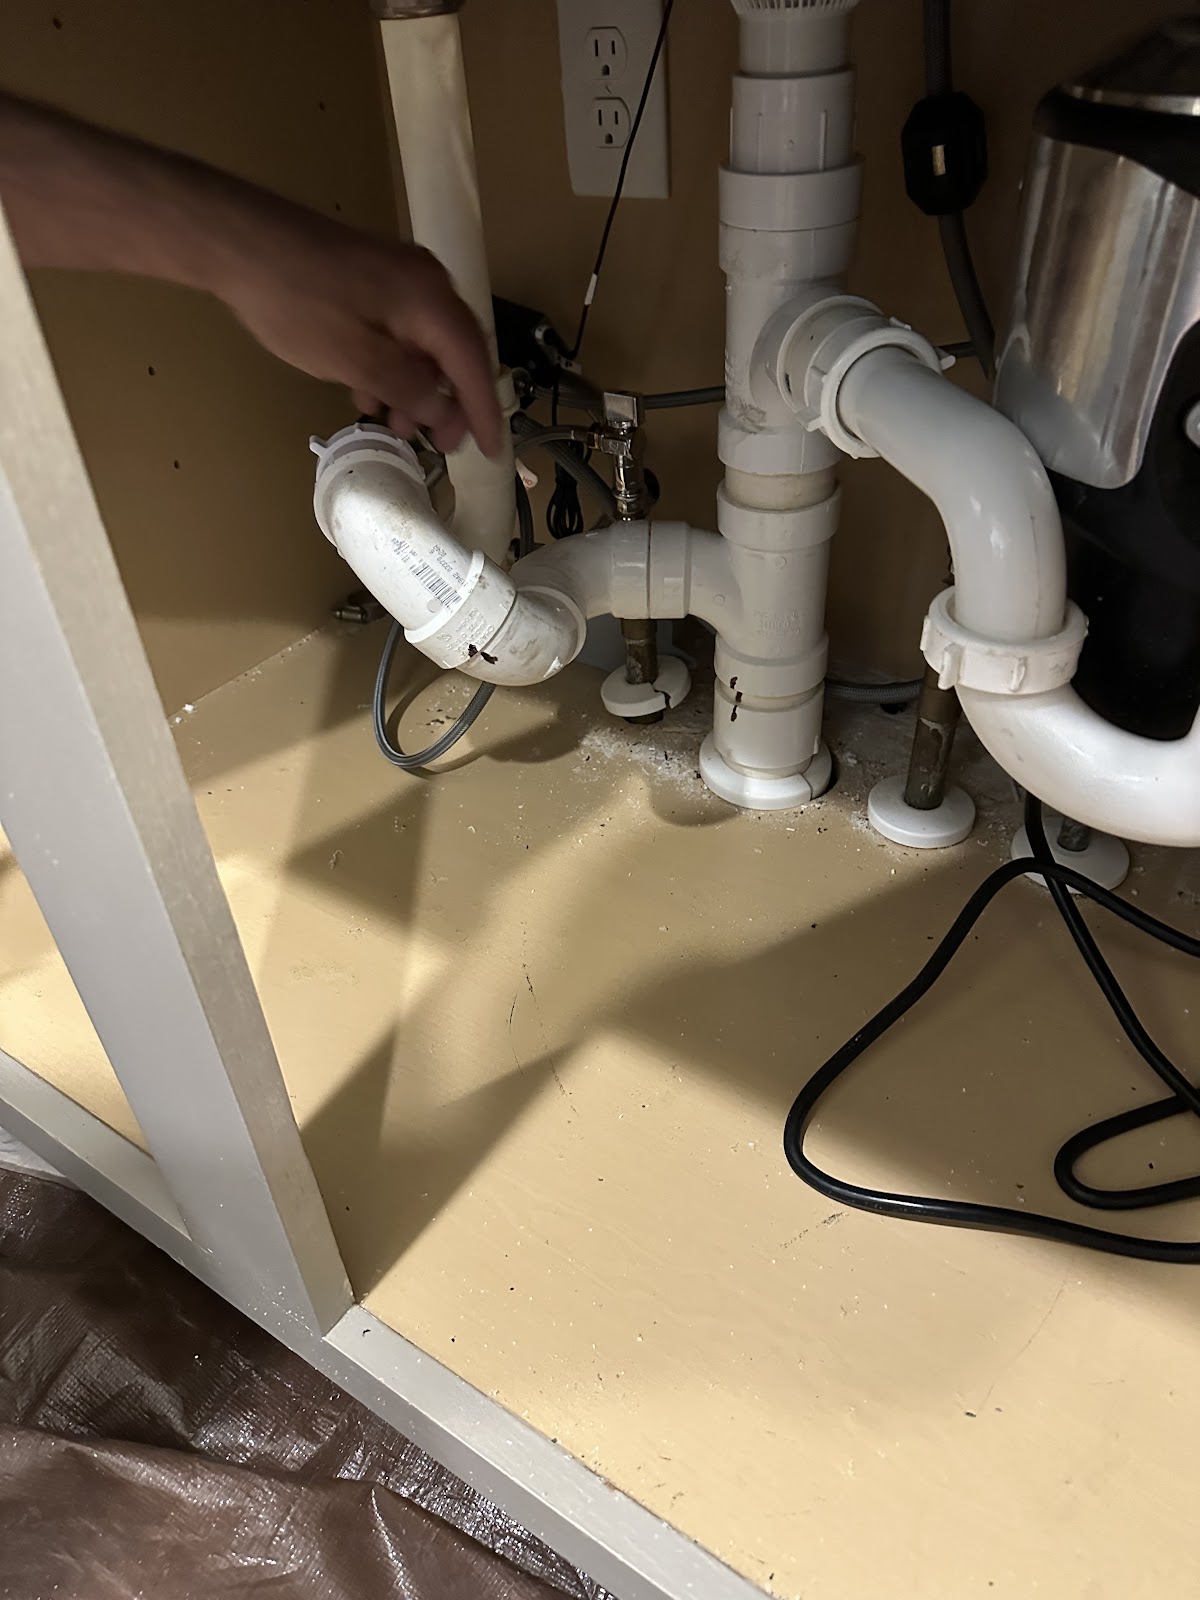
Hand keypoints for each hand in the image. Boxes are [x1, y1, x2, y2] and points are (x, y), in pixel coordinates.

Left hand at [220, 211, 502, 457]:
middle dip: (450, 403)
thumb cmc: (295, 301)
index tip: (491, 451)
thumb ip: (409, 389)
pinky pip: (400, 330)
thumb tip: (446, 412)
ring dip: (417, 388)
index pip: (475, 364)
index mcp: (431, 301)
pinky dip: (394, 366)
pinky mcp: (371, 276)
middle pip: (456, 353)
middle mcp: (426, 282)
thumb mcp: (356, 361)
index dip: (484, 412)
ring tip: (396, 425)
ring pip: (425, 344)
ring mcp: (399, 275)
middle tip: (440, 445)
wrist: (236, 239)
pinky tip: (369, 392)